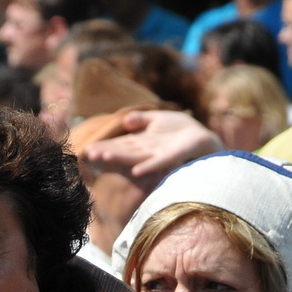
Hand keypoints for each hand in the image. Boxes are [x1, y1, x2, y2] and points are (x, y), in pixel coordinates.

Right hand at [81, 110, 223, 180]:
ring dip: (121, 158)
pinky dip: (148, 167)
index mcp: (143, 142)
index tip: (87, 149)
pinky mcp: (174, 156)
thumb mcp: (158, 120)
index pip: (120, 143)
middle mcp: (148, 150)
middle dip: (106, 151)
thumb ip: (142, 120)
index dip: (105, 145)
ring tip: (104, 157)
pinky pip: (159, 163)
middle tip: (88, 154)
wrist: (204, 139)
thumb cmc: (180, 131)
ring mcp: (159, 155)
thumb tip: (125, 121)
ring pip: (137, 156)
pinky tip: (137, 171)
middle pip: (124, 150)